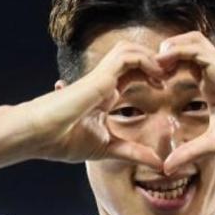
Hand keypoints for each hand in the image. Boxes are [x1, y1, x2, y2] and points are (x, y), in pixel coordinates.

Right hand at [25, 41, 165, 167]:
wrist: (40, 135)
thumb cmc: (64, 140)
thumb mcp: (109, 149)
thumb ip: (133, 153)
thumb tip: (158, 165)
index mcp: (105, 94)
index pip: (133, 74)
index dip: (151, 75)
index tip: (167, 87)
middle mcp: (104, 81)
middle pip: (134, 56)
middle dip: (155, 60)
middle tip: (174, 73)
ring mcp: (101, 76)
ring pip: (130, 50)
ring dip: (151, 57)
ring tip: (167, 73)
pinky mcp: (99, 75)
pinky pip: (127, 56)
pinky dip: (145, 60)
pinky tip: (157, 76)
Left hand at [155, 31, 214, 174]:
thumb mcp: (214, 144)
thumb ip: (190, 152)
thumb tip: (166, 169)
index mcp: (208, 89)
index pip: (179, 70)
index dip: (159, 74)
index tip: (141, 87)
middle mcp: (211, 74)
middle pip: (179, 50)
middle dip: (158, 57)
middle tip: (138, 72)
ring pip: (187, 42)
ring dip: (167, 49)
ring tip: (150, 65)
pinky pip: (195, 48)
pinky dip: (177, 50)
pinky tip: (162, 61)